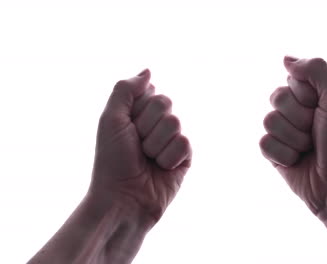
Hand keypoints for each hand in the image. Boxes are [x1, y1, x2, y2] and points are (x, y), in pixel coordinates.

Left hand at [90, 69, 191, 222]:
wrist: (123, 198)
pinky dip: (169, 158)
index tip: (126, 127)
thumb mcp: (111, 119)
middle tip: (136, 146)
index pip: (151, 91)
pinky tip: (161, 170)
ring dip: (155, 145)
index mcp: (138, 113)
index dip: (137, 109)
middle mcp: (156, 124)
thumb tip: (148, 71)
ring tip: (147, 160)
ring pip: (175, 123)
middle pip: (165, 103)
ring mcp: (171, 140)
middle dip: (146, 126)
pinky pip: (185, 143)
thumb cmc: (112, 161)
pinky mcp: (185, 157)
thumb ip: (126, 89)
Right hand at [260, 57, 326, 213]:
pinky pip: (263, 142)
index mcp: (317, 97)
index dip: (305, 94)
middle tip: (317, 132)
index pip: (292, 79)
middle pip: (276, 97)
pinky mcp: (275, 154)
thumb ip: (315, 70)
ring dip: (293, 138)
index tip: (322, 109)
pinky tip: (297, 162)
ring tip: (309, 149)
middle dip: (298, 117)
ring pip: (268, 120)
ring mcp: (286, 133)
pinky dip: (282, 154)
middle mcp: (299, 112)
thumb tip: (285, 58)